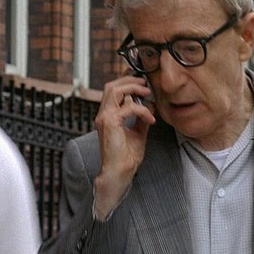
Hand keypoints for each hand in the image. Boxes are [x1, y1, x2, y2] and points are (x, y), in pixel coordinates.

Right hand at [93, 75, 154, 218]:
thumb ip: (141, 118)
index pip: (113, 91)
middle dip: (130, 81)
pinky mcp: (110, 123)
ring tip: (147, 93)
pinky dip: (142, 110)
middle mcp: (103, 115)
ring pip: (115, 90)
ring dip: (133, 88)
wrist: (119, 172)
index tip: (143, 84)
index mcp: (107, 116)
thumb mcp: (138, 133)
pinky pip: (129, 107)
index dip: (127, 83)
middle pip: (112, 86)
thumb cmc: (126, 157)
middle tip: (145, 84)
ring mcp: (105, 118)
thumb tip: (149, 106)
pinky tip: (150, 119)